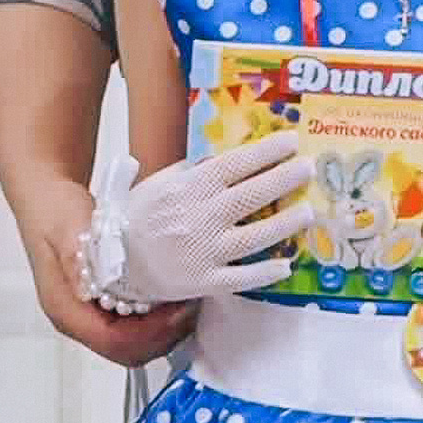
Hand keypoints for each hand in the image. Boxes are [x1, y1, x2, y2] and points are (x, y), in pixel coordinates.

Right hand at [16, 176, 196, 369]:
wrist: (45, 197)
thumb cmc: (54, 210)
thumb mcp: (65, 226)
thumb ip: (77, 257)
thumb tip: (95, 285)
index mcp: (65, 309)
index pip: (112, 341)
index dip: (150, 333)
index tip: (178, 309)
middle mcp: (77, 320)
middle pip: (125, 351)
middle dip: (162, 335)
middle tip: (190, 306)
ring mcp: (89, 316)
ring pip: (132, 344)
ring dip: (163, 330)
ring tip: (186, 302)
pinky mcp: (102, 307)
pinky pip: (133, 327)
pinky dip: (158, 320)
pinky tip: (172, 298)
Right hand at [106, 135, 314, 307]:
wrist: (112, 261)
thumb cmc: (140, 216)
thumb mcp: (163, 182)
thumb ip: (195, 171)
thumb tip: (228, 157)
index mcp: (190, 188)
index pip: (235, 164)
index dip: (266, 152)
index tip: (292, 142)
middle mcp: (201, 217)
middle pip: (251, 195)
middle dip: (284, 179)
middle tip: (309, 168)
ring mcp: (204, 251)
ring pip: (254, 236)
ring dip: (285, 223)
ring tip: (308, 211)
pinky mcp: (204, 281)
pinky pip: (241, 277)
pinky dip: (265, 272)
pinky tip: (286, 265)